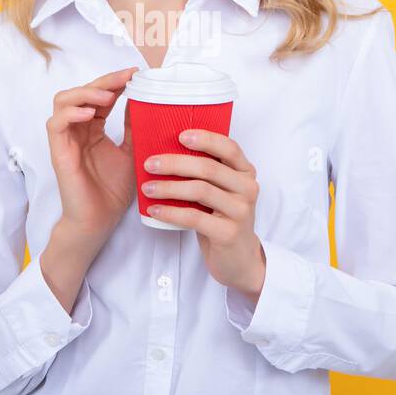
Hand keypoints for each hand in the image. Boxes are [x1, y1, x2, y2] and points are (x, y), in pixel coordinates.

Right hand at [46, 66, 139, 264]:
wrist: (99, 220)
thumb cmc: (112, 190)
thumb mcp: (132, 151)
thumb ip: (133, 127)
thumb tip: (145, 102)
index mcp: (93, 128)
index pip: (99, 95)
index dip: (115, 81)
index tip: (137, 74)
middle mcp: (77, 129)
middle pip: (82, 91)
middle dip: (103, 81)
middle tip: (126, 77)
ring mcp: (66, 139)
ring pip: (63, 100)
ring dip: (86, 93)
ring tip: (108, 96)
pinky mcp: (58, 152)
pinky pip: (56, 123)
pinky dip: (71, 113)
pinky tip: (90, 114)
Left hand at [141, 129, 266, 302]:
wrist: (239, 259)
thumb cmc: (222, 218)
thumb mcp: (221, 191)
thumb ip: (206, 171)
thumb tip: (165, 148)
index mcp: (245, 172)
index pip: (229, 147)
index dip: (205, 138)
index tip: (180, 135)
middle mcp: (247, 188)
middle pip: (208, 168)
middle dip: (175, 163)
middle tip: (149, 163)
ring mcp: (240, 211)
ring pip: (200, 190)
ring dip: (169, 187)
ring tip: (147, 187)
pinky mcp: (228, 233)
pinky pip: (194, 218)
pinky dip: (170, 212)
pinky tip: (154, 210)